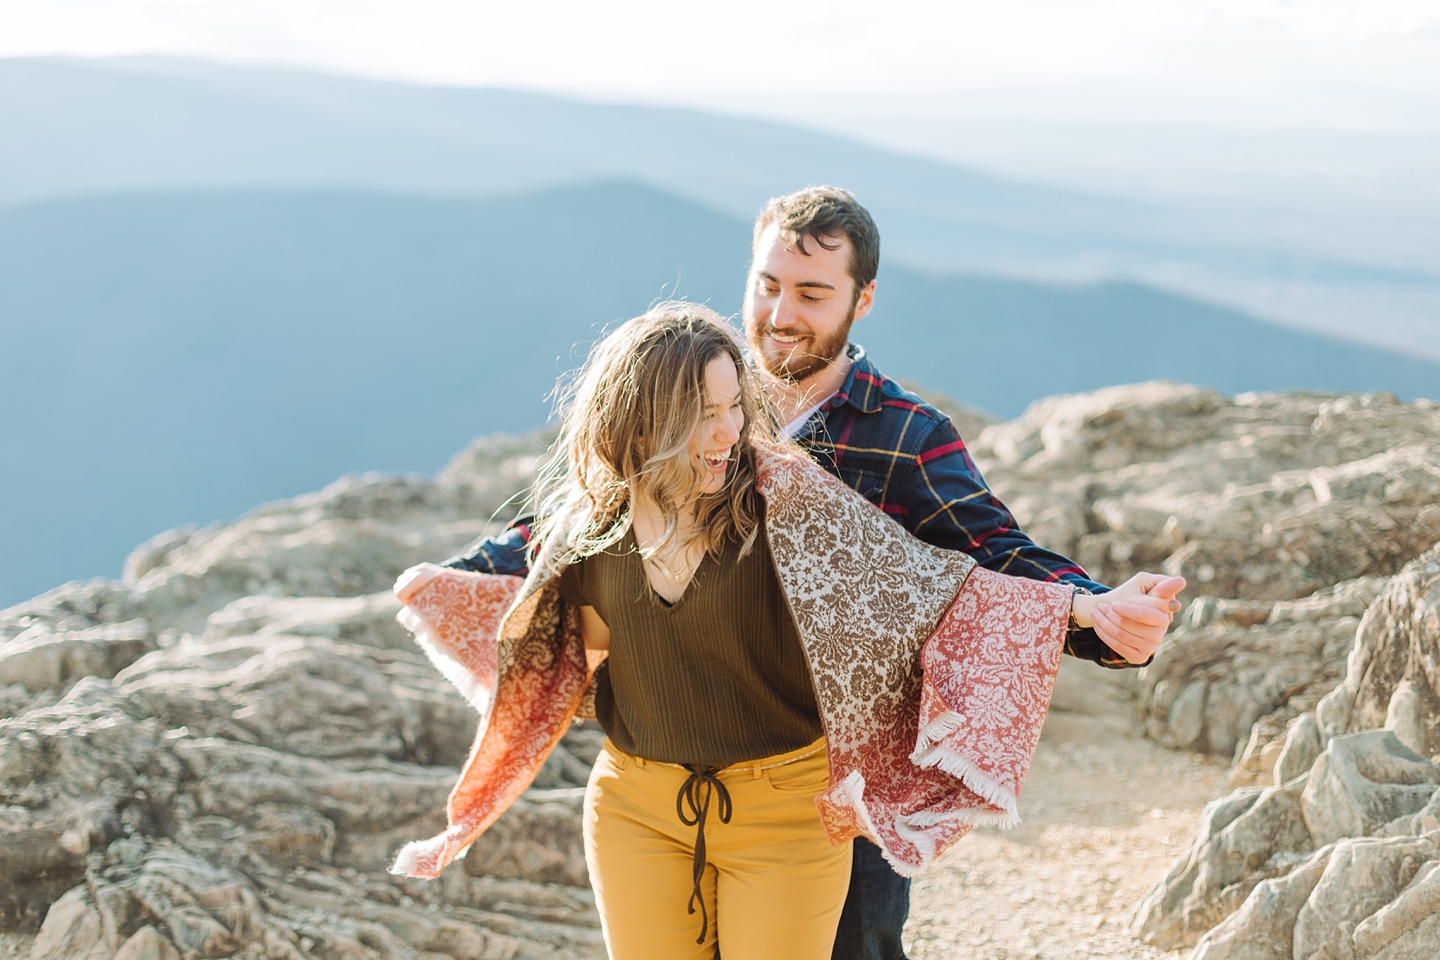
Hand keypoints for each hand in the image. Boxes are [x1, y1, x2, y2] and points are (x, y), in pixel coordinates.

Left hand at [1070, 573, 1185, 663]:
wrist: (1126, 615)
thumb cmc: (1138, 595)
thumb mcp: (1147, 585)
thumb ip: (1162, 585)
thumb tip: (1182, 581)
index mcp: (1164, 617)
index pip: (1143, 614)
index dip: (1126, 609)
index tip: (1113, 604)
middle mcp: (1160, 635)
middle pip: (1127, 625)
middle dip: (1109, 615)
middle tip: (1100, 607)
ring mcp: (1150, 647)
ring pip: (1120, 634)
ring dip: (1103, 622)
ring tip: (1096, 613)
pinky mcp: (1139, 657)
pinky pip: (1118, 647)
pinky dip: (1104, 635)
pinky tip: (1098, 625)